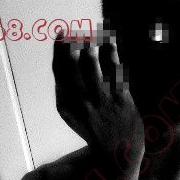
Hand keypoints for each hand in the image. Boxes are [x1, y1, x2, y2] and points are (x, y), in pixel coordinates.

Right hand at [52, 34, 143, 155]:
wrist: (117, 149)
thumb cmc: (93, 127)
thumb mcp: (71, 115)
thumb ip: (64, 91)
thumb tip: (61, 58)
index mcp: (67, 106)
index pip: (59, 71)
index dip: (59, 50)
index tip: (62, 34)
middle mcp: (82, 102)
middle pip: (73, 66)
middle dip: (72, 44)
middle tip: (74, 30)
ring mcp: (102, 100)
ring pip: (93, 66)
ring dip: (90, 46)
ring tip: (90, 34)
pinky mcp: (120, 98)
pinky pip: (114, 70)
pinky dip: (111, 53)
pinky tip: (110, 40)